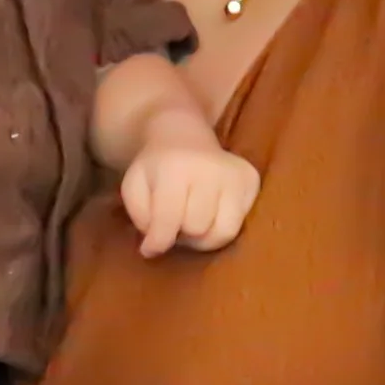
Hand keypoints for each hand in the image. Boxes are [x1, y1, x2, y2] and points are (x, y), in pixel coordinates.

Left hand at [120, 136, 259, 257]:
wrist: (182, 135)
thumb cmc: (155, 167)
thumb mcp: (134, 187)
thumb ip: (140, 217)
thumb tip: (153, 248)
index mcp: (175, 168)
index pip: (169, 219)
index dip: (157, 241)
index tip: (148, 249)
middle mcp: (210, 169)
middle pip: (198, 229)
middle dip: (182, 233)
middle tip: (175, 222)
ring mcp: (235, 174)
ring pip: (224, 232)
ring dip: (204, 236)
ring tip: (192, 222)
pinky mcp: (251, 179)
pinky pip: (240, 224)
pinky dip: (222, 225)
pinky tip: (211, 210)